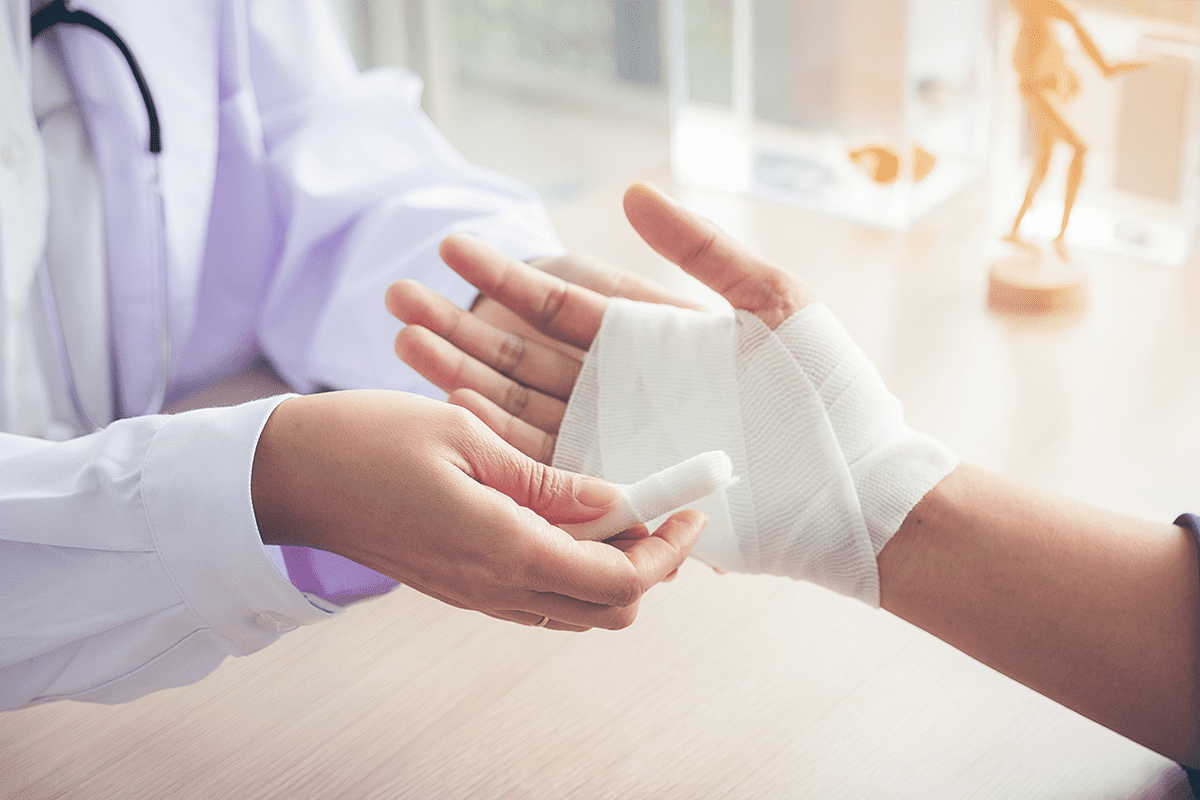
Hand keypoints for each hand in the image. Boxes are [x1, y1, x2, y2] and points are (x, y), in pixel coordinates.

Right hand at [251, 390, 704, 630]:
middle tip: (658, 506)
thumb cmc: (370, 439)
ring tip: (620, 507)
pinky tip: (570, 518)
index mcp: (504, 548)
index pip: (619, 579)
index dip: (667, 549)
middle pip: (609, 610)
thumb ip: (548, 481)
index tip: (689, 505)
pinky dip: (573, 571)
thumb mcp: (468, 438)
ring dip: (614, 569)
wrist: (289, 476)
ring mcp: (477, 596)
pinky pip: (540, 601)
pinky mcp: (461, 590)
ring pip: (577, 611)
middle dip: (651, 564)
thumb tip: (616, 502)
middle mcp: (496, 587)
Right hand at [386, 181, 818, 461]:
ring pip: (521, 404)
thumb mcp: (773, 305)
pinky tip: (448, 407)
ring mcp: (612, 438)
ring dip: (462, 375)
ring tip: (401, 341)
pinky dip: (498, 438)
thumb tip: (633, 192)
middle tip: (396, 297)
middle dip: (461, 325)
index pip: (561, 300)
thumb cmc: (822, 394)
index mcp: (650, 339)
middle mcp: (620, 389)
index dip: (505, 275)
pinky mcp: (613, 485)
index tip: (450, 247)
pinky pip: (545, 462)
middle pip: (526, 353)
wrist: (846, 489)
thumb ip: (704, 251)